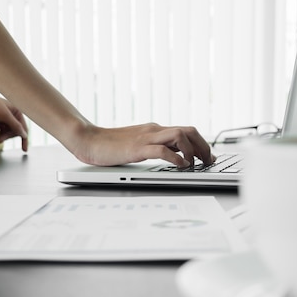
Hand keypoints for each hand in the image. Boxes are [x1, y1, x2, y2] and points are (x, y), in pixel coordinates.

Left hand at [0, 91, 27, 151]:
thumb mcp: (5, 116)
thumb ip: (16, 125)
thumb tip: (25, 135)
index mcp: (16, 111)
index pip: (23, 127)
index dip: (24, 138)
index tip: (24, 150)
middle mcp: (11, 115)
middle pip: (15, 131)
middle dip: (9, 136)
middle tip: (0, 140)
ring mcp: (4, 118)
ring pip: (8, 132)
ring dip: (4, 136)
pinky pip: (1, 131)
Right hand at [72, 123, 215, 166]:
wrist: (88, 140)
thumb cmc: (109, 146)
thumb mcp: (136, 145)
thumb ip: (151, 146)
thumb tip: (168, 156)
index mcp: (154, 130)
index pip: (186, 131)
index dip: (201, 143)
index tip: (207, 157)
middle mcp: (154, 130)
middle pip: (189, 131)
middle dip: (204, 146)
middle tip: (208, 162)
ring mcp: (146, 138)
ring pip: (180, 136)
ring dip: (192, 151)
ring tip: (194, 165)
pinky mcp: (137, 148)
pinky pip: (162, 150)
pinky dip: (175, 158)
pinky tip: (179, 166)